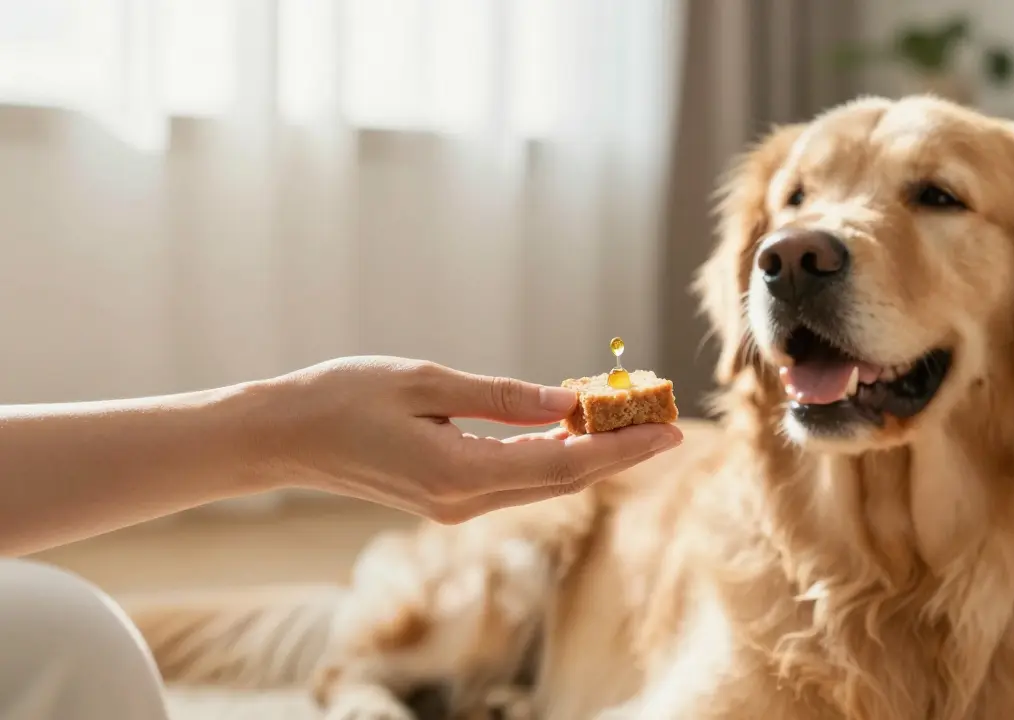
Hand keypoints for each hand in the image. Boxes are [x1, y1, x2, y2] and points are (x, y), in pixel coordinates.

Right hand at [256, 356, 682, 521]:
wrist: (283, 436)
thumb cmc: (344, 396)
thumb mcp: (425, 382)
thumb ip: (501, 397)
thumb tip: (568, 403)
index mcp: (458, 473)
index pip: (563, 464)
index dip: (621, 448)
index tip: (668, 429)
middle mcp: (463, 501)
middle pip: (563, 481)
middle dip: (619, 454)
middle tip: (667, 422)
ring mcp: (455, 507)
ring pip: (544, 483)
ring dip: (590, 455)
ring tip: (632, 421)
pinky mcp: (447, 498)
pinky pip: (518, 478)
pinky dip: (553, 455)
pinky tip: (573, 427)